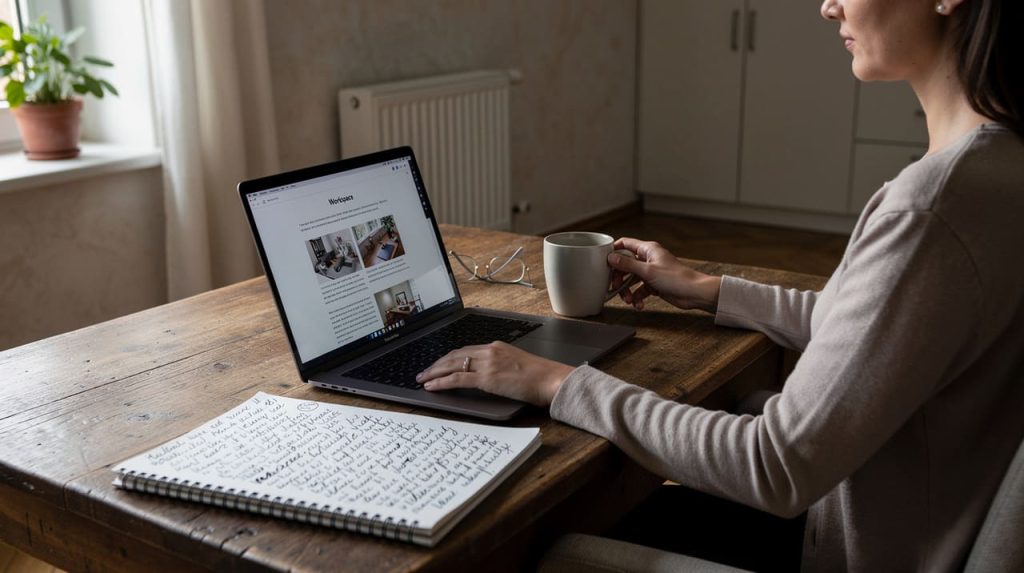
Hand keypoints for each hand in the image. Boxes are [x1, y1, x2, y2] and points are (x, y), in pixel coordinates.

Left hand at [416, 342, 574, 406]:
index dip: (448, 358)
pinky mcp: (487, 378)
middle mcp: (489, 351)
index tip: (438, 364)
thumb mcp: (517, 364)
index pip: (465, 350)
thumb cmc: (540, 376)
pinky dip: (441, 382)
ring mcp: (487, 363)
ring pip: (452, 365)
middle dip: (436, 364)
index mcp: (496, 347)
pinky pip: (457, 379)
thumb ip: (501, 365)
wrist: (551, 380)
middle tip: (423, 372)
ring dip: (433, 372)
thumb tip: (490, 375)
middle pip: (454, 355)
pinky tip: (432, 386)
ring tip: (422, 379)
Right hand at [609, 237, 721, 311]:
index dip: (613, 251)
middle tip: (615, 287)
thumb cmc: (676, 278)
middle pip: (625, 265)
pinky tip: (640, 304)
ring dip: (627, 291)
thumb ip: (627, 265)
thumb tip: (611, 257)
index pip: (625, 244)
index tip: (603, 261)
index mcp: (647, 249)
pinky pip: (640, 290)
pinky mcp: (654, 284)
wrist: (694, 293)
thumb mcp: (647, 271)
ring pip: (631, 279)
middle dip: (619, 278)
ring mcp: (651, 272)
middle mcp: (648, 259)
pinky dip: (638, 297)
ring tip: (629, 300)